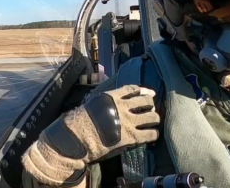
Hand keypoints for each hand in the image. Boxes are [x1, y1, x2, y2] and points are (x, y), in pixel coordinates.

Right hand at [22, 85, 159, 185]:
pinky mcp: (130, 137)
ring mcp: (127, 122)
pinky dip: (153, 134)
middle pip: (146, 102)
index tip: (149, 94)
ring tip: (154, 122)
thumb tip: (119, 100)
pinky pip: (149, 134)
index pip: (133, 89)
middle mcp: (122, 107)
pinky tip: (153, 135)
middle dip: (150, 105)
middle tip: (151, 109)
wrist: (75, 140)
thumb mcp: (93, 104)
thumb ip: (107, 101)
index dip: (143, 91)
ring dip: (155, 119)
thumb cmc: (79, 122)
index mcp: (112, 97)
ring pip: (152, 117)